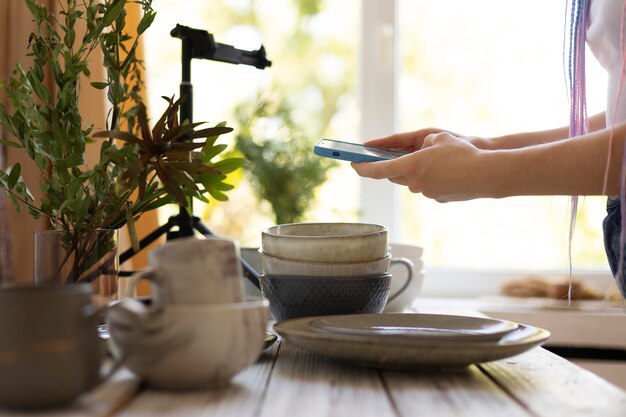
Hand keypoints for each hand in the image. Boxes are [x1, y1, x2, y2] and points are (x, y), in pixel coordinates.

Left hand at [352, 132, 491, 201]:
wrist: (487, 175)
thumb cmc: (463, 152)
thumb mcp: (437, 137)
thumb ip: (421, 145)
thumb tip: (417, 155)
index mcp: (410, 166)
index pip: (377, 170)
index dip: (362, 168)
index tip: (351, 164)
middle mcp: (414, 183)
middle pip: (393, 176)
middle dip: (387, 168)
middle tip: (380, 160)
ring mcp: (426, 193)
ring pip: (411, 181)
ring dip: (412, 172)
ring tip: (423, 160)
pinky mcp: (438, 198)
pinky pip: (427, 186)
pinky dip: (430, 178)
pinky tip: (443, 170)